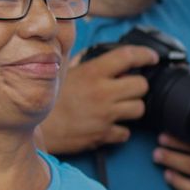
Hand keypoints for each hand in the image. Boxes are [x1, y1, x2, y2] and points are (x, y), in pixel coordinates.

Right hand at [37, 46, 159, 155]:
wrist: (37, 128)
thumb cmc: (49, 99)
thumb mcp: (66, 73)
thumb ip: (87, 64)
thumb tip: (105, 57)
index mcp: (92, 73)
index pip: (128, 56)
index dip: (146, 54)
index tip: (152, 58)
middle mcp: (102, 93)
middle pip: (142, 85)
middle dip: (138, 85)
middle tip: (129, 87)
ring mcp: (105, 115)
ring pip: (139, 109)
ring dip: (133, 107)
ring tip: (120, 106)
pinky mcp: (103, 135)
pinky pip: (126, 133)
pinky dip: (121, 130)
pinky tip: (110, 124)